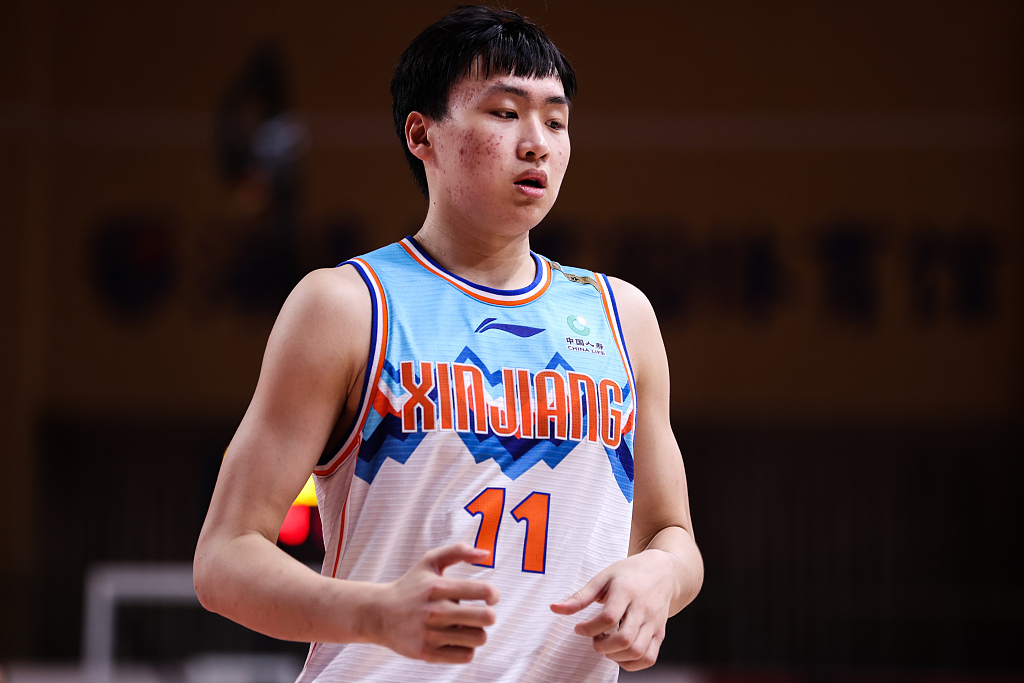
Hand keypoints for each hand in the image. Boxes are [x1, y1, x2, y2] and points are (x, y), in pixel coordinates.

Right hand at [372, 543, 499, 663]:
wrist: (378, 614)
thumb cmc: (410, 586)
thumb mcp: (429, 561)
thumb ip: (458, 551)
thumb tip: (486, 554)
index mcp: (438, 587)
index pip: (484, 591)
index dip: (493, 594)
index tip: (489, 597)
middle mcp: (435, 611)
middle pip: (486, 618)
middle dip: (489, 614)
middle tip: (480, 613)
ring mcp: (431, 634)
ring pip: (479, 638)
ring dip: (477, 632)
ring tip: (466, 626)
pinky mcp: (427, 653)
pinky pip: (466, 656)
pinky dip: (467, 648)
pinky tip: (457, 639)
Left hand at [550, 550, 674, 670]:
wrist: (664, 570)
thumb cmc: (631, 572)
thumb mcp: (603, 577)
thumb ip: (580, 596)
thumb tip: (555, 608)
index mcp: (627, 591)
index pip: (608, 618)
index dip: (589, 629)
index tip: (579, 628)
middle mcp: (643, 608)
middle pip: (624, 639)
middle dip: (602, 646)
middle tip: (595, 638)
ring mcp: (654, 622)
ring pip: (637, 651)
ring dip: (616, 656)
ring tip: (607, 644)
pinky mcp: (661, 632)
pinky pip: (649, 658)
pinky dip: (632, 663)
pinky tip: (620, 653)